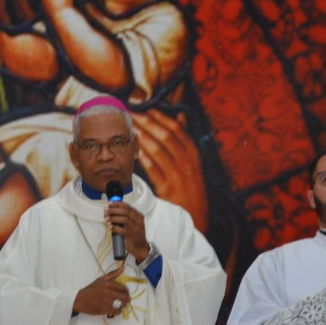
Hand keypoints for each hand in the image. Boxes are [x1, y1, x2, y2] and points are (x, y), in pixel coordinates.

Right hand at [72, 266, 129, 316]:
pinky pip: (116, 311)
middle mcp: (108, 292)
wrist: (80, 299)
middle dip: (127, 299)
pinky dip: (118, 311)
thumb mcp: (101, 279)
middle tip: (125, 300)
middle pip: (124, 297)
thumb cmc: (91, 289)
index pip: (123, 288)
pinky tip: (116, 310)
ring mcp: (106, 301)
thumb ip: (113, 274)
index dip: (126, 291)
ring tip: (121, 305)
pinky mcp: (104, 310)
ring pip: (121, 304)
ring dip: (123, 305)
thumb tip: (123, 267)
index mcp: (108, 284)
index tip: (125, 293)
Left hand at [105, 202, 149, 262]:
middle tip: (105, 211)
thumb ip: (126, 218)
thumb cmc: (135, 234)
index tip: (109, 204)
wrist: (141, 248)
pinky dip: (115, 228)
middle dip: (114, 210)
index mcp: (138, 216)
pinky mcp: (132, 236)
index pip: (128, 207)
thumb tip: (112, 211)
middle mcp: (138, 221)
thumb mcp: (133, 224)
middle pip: (126, 212)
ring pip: (125, 220)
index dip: (118, 204)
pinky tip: (110, 227)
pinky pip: (123, 230)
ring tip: (106, 218)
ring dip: (114, 218)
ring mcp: (136, 229)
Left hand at [132, 110, 207, 232]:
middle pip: (166, 137)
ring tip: (130, 128)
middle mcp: (187, 163)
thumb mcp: (193, 161)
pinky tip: (133, 149)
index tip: (147, 109)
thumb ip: (185, 139)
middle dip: (147, 123)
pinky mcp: (167, 189)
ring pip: (158, 151)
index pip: (177, 129)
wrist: (195, 215)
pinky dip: (143, 157)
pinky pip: (152, 169)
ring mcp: (178, 176)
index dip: (161, 118)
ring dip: (142, 137)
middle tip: (132, 114)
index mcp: (194, 154)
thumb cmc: (191, 185)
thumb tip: (181, 115)